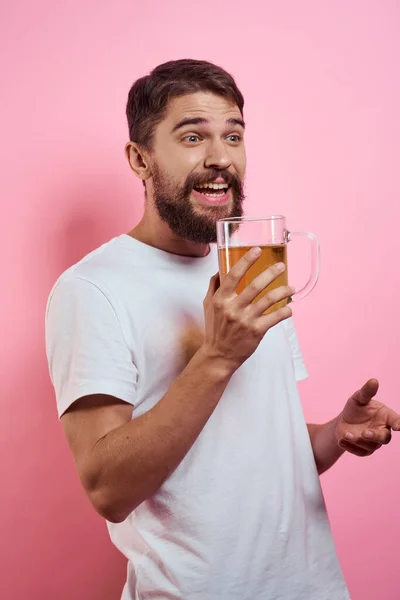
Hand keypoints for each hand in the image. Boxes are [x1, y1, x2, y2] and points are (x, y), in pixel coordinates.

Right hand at [201, 247, 293, 371]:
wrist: (219, 355)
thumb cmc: (215, 329)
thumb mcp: (208, 305)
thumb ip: (214, 286)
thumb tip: (221, 269)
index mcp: (221, 299)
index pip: (234, 275)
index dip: (246, 261)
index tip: (257, 250)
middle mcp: (233, 308)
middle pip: (255, 285)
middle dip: (271, 273)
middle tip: (281, 266)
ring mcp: (245, 320)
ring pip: (268, 300)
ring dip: (283, 291)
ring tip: (291, 288)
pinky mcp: (256, 331)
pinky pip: (275, 318)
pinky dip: (285, 312)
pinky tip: (289, 308)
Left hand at [334, 379, 399, 456]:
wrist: (344, 421)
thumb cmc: (356, 409)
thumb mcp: (358, 398)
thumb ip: (366, 392)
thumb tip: (373, 381)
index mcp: (386, 417)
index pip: (396, 421)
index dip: (398, 423)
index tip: (398, 426)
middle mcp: (383, 430)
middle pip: (384, 438)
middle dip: (375, 436)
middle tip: (365, 433)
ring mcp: (374, 442)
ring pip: (370, 446)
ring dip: (358, 441)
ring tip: (346, 434)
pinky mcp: (364, 450)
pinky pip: (359, 452)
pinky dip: (350, 447)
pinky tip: (342, 440)